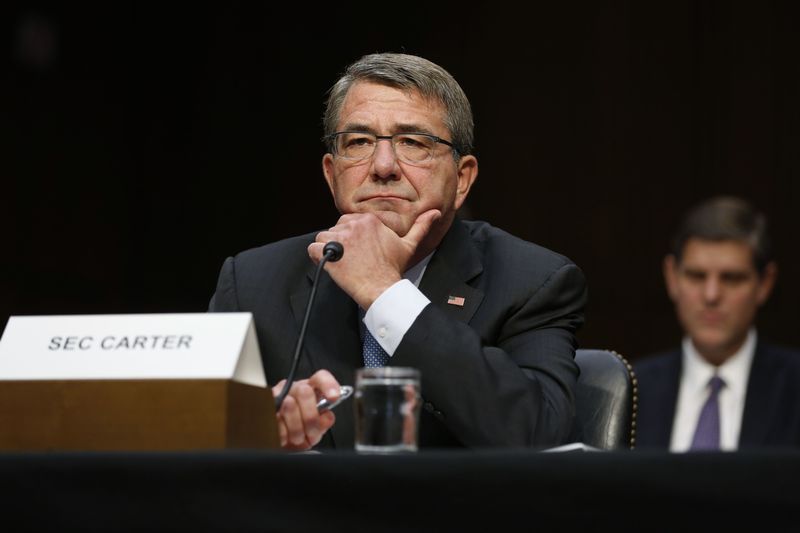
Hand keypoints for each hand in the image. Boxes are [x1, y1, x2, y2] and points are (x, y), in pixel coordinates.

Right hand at [272, 370, 340, 450]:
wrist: (280, 442)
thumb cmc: (300, 431)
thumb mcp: (316, 428)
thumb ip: (324, 421)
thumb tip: (326, 416)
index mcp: (311, 389)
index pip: (320, 378)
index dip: (328, 385)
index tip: (333, 397)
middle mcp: (294, 389)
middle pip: (305, 392)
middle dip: (310, 417)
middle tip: (310, 432)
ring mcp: (278, 396)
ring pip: (289, 406)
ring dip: (296, 430)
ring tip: (297, 437)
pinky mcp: (265, 407)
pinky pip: (275, 419)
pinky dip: (282, 434)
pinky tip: (286, 437)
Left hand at [308, 209, 440, 308]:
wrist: (382, 288)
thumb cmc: (393, 268)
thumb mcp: (408, 245)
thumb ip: (420, 226)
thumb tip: (435, 212)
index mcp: (369, 220)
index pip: (349, 222)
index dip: (352, 238)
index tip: (359, 252)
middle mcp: (353, 225)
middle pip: (335, 228)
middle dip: (340, 242)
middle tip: (351, 259)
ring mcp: (339, 238)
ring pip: (323, 238)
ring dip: (328, 250)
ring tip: (342, 263)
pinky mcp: (327, 252)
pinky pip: (312, 249)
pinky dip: (317, 257)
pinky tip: (331, 265)